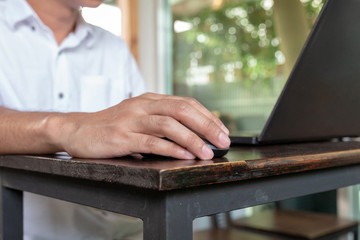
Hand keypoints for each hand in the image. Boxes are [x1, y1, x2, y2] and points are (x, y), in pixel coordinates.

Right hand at [49, 93, 229, 158]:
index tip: (222, 129)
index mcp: (150, 99)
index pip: (185, 103)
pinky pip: (151, 141)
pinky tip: (184, 154)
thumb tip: (191, 134)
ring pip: (169, 124)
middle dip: (207, 125)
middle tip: (223, 140)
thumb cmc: (111, 126)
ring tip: (207, 152)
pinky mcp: (122, 137)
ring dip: (192, 139)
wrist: (77, 130)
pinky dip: (171, 147)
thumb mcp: (138, 116)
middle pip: (182, 110)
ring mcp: (132, 120)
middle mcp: (143, 105)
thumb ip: (160, 120)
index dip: (207, 116)